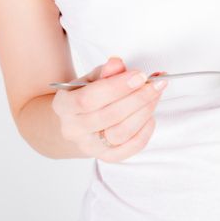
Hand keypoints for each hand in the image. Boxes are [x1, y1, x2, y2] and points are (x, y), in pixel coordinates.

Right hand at [51, 57, 166, 162]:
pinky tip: (151, 116)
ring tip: (155, 96)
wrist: (76, 124)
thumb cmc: (85, 98)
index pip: (89, 98)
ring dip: (144, 113)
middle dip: (138, 98)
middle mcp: (74, 129)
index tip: (140, 76)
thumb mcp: (90, 80)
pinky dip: (145, 132)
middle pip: (110, 116)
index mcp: (64, 106)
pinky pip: (131, 148)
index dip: (117, 87)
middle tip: (155, 85)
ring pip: (122, 133)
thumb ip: (105, 72)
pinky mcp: (107, 157)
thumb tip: (117, 64)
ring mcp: (90, 146)